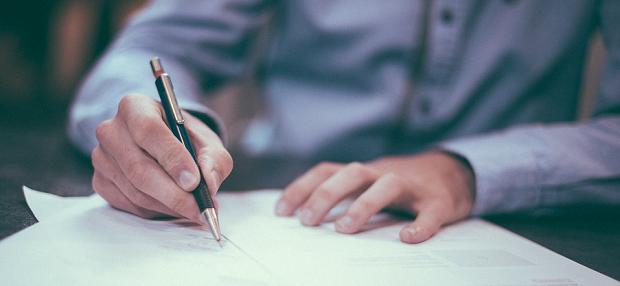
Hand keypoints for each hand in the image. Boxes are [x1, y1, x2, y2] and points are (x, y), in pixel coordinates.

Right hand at [91, 94, 231, 222]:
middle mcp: (111, 130)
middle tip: (200, 208)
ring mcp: (102, 157)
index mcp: (135, 107)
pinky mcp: (100, 181)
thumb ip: (214, 159)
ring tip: (194, 209)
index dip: (172, 158)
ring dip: (169, 206)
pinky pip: (129, 204)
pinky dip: (156, 211)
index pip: (149, 131)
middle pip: (139, 168)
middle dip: (174, 194)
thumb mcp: (207, 141)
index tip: (194, 181)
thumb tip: (209, 182)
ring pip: (135, 191)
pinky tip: (174, 207)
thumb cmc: (185, 139)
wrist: (166, 145)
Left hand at [275, 151, 474, 242]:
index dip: (302, 188)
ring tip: (344, 229)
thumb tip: (305, 218)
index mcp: (363, 173)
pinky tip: (408, 238)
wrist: (452, 172)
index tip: (281, 211)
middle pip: (352, 173)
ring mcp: (412, 186)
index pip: (327, 171)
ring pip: (387, 185)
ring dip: (364, 205)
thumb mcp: (368, 185)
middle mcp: (383, 174)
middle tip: (308, 221)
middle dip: (326, 195)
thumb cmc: (401, 185)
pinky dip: (420, 224)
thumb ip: (343, 196)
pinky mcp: (438, 201)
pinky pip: (430, 211)